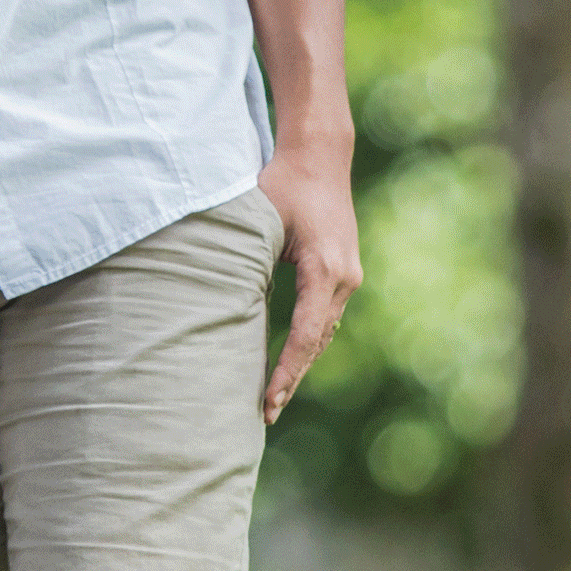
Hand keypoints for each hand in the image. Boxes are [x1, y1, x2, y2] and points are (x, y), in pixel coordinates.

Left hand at [258, 141, 360, 420]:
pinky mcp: (342, 272)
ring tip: (273, 399)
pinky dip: (306, 343)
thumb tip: (223, 308)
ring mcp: (348, 276)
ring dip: (300, 365)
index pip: (304, 335)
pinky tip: (286, 365)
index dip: (285, 373)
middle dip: (291, 379)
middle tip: (265, 414)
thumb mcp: (258, 224)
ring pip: (322, 333)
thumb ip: (246, 265)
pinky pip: (323, 317)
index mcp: (325, 270)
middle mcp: (344, 277)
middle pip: (316, 342)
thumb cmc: (281, 184)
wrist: (318, 156)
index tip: (268, 402)